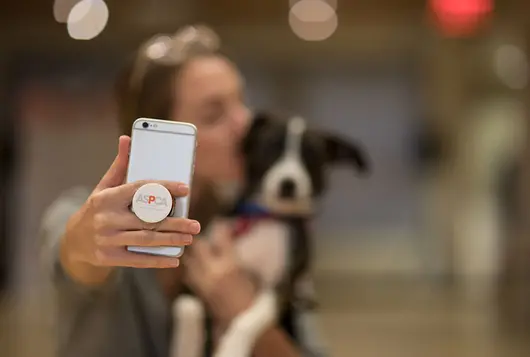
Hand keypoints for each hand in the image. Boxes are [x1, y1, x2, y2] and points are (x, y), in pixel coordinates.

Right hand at [60, 136, 200, 284]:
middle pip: (147, 220)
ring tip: (190, 237)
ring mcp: (107, 240)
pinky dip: (158, 260)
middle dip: (175, 223)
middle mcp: (106, 219)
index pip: (140, 190)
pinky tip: (175, 258)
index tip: (185, 189)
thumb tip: (127, 138)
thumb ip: (120, 166)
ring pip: (146, 240)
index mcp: (107, 199)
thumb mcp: (104, 186)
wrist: (73, 240)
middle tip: (196, 225)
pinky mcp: (109, 257)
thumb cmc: (97, 209)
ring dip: (171, 240)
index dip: (164, 188)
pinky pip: (138, 259)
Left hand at [183, 222, 255, 324]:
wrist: (242, 321)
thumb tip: (227, 242)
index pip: (222, 238)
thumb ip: (234, 257)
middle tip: (205, 236)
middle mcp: (214, 271)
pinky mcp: (198, 291)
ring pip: (190, 259)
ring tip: (199, 251)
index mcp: (230, 265)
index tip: (222, 225)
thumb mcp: (247, 273)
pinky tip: (198, 267)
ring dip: (194, 254)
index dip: (222, 229)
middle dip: (202, 240)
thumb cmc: (250, 296)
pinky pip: (189, 274)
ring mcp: (203, 281)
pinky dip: (191, 268)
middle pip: (199, 246)